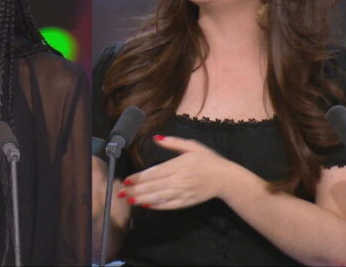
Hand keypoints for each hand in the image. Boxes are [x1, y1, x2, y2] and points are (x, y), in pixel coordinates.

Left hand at [117, 135, 237, 209]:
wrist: (225, 178)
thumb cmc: (208, 160)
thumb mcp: (192, 146)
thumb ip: (173, 143)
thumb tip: (155, 138)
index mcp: (178, 165)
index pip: (154, 172)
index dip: (138, 177)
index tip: (126, 180)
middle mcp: (178, 180)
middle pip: (152, 186)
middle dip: (135, 189)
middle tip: (120, 193)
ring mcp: (182, 192)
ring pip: (158, 197)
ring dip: (142, 198)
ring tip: (129, 200)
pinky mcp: (186, 202)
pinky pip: (168, 205)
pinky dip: (157, 206)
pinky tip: (146, 205)